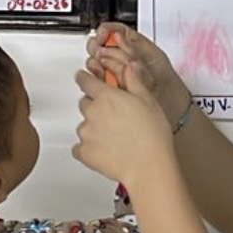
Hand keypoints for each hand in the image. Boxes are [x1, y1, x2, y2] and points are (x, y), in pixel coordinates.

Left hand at [73, 62, 172, 187]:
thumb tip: (129, 66)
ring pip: (83, 126)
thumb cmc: (152, 135)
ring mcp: (86, 133)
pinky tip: (106, 151)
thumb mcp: (148, 100)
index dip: (85, 79)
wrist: (148, 166)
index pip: (85, 80)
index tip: (83, 79)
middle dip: (96, 108)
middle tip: (114, 118)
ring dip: (94, 129)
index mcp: (107, 96)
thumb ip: (134, 81)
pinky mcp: (84, 152)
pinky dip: (89, 149)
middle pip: (85, 103)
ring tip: (114, 138)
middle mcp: (92, 112)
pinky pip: (80, 148)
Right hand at [87, 23, 189, 126]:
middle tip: (102, 53)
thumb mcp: (152, 57)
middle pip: (97, 46)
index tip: (102, 35)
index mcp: (130, 45)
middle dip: (97, 48)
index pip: (111, 32)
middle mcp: (118, 58)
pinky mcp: (108, 89)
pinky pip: (96, 81)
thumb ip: (133, 46)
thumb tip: (115, 35)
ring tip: (109, 70)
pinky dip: (99, 79)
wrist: (171, 106)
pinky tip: (108, 80)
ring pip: (94, 63)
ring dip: (97, 64)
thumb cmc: (167, 81)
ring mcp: (112, 74)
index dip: (104, 32)